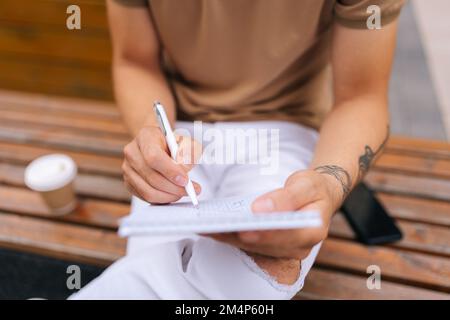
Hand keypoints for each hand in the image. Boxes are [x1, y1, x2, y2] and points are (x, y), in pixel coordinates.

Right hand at [122, 125, 201, 203]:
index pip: (154, 157)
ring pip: (148, 191)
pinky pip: (145, 197)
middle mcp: (132, 152)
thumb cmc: (171, 143)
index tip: (185, 180)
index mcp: (145, 137)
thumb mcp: (184, 141)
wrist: (157, 144)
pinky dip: (162, 199)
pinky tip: (172, 194)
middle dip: (174, 187)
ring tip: (182, 193)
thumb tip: (185, 168)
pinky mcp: (128, 182)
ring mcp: (127, 169)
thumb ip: (188, 151)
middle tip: (189, 190)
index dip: (170, 171)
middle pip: (152, 177)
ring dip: (169, 196)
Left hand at [208, 169, 342, 259]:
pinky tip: (213, 228)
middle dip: (238, 235)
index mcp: (312, 232)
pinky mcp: (270, 247)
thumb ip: (285, 198)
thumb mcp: (305, 185)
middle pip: (264, 244)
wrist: (318, 196)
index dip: (264, 233)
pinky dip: (230, 235)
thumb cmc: (313, 188)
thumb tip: (261, 209)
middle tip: (214, 226)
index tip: (243, 227)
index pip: (286, 236)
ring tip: (207, 226)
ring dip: (229, 237)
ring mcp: (284, 250)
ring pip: (252, 246)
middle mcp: (298, 247)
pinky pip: (248, 243)